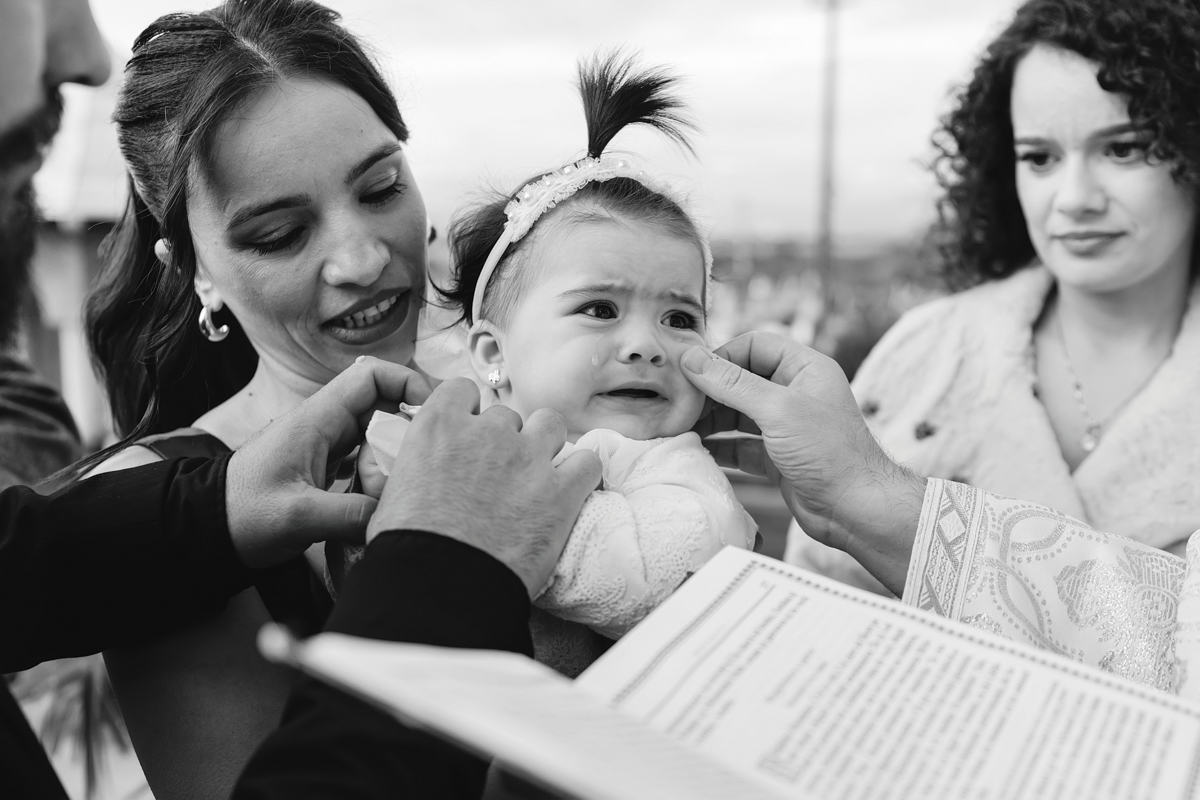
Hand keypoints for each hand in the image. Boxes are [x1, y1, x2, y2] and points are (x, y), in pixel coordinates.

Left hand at [226, 357, 433, 567]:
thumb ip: (351, 514)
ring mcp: (326, 448)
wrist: (205, 531)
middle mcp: (325, 426)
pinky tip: (388, 499)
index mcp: (316, 419)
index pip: (372, 376)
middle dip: (410, 430)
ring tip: (408, 484)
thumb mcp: (297, 516)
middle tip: (426, 460)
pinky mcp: (325, 470)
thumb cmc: (240, 513)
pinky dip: (382, 475)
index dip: (408, 383)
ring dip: (397, 457)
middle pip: (384, 407)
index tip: (431, 413)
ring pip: (378, 437)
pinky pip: (366, 461)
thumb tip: (396, 516)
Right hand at [367, 379, 601, 597]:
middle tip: (499, 474)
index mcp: (439, 428)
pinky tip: (571, 489)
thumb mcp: (392, 494)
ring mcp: (527, 458)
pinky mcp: (561, 491)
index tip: (470, 433)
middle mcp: (486, 433)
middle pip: (506, 416)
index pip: (462, 391)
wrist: (439, 587)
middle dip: (504, 440)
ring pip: (549, 424)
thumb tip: (420, 476)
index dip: (468, 412)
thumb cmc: (407, 549)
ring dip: (544, 443)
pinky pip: (587, 463)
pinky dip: (581, 473)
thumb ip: (415, 469)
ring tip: (538, 473)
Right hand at [682, 333, 924, 594]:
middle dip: (708, 392)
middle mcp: (794, 393)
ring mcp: (784, 427)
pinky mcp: (776, 458)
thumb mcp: (777, 410)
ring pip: (736, 414)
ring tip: (677, 428)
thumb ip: (731, 383)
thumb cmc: (829, 453)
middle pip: (740, 380)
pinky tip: (695, 451)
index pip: (753, 346)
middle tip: (675, 404)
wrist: (856, 511)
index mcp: (804, 369)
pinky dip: (718, 447)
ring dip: (708, 420)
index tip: (689, 373)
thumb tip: (691, 359)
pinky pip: (739, 445)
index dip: (721, 356)